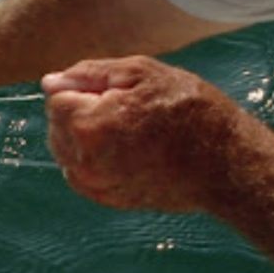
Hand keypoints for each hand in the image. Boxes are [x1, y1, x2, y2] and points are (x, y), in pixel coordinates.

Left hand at [42, 56, 246, 212]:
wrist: (223, 162)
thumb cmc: (189, 110)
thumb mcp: (141, 73)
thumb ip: (88, 75)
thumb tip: (50, 82)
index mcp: (87, 125)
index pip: (56, 98)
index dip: (84, 88)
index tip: (117, 92)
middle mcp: (82, 160)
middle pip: (56, 125)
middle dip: (79, 111)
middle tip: (125, 108)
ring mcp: (93, 184)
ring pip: (65, 150)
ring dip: (83, 135)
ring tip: (126, 128)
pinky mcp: (105, 198)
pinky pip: (79, 173)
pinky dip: (91, 158)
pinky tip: (123, 149)